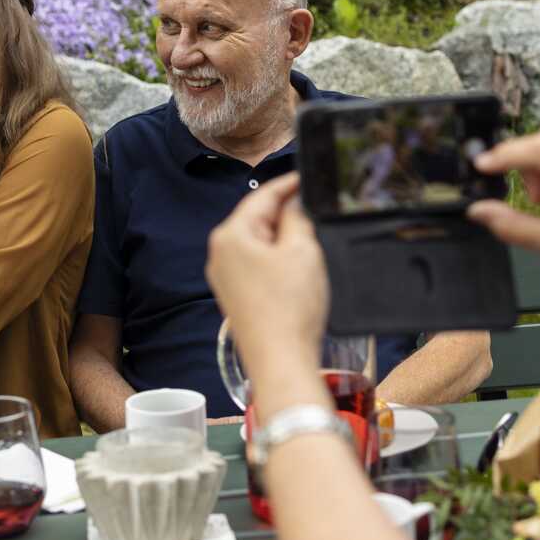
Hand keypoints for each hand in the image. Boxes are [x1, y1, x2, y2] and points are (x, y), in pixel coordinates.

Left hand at [207, 173, 327, 367]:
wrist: (281, 362)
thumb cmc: (289, 309)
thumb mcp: (303, 250)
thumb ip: (298, 217)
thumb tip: (295, 203)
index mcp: (230, 235)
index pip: (263, 195)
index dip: (290, 183)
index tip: (309, 177)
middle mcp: (220, 253)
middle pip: (258, 218)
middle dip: (288, 213)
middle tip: (319, 210)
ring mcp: (225, 277)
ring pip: (259, 243)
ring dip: (285, 239)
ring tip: (314, 242)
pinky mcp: (236, 296)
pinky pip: (258, 266)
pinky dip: (278, 261)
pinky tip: (300, 269)